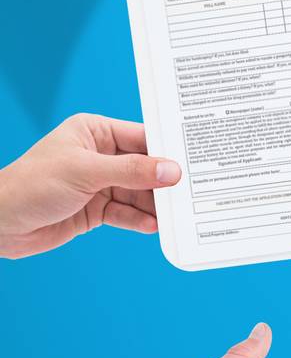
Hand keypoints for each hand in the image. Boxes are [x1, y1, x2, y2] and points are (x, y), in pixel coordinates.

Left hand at [0, 115, 181, 259]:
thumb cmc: (30, 185)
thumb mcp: (85, 172)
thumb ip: (131, 171)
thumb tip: (171, 171)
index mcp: (95, 132)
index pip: (142, 137)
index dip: (167, 150)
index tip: (194, 160)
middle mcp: (99, 155)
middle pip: (144, 167)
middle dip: (163, 181)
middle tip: (191, 190)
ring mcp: (98, 183)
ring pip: (138, 192)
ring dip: (155, 204)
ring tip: (177, 213)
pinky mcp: (95, 209)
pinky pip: (126, 212)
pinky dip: (140, 219)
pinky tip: (154, 225)